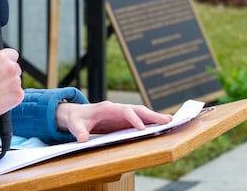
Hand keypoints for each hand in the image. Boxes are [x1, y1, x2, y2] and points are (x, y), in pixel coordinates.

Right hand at [0, 48, 23, 120]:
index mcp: (0, 57)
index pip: (13, 54)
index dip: (8, 61)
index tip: (6, 66)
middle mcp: (11, 67)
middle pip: (16, 68)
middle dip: (9, 74)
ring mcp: (16, 81)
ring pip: (17, 82)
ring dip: (10, 86)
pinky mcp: (19, 94)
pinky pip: (18, 94)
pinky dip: (11, 97)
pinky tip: (0, 99)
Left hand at [56, 101, 172, 141]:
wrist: (77, 114)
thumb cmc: (77, 119)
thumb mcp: (75, 125)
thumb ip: (78, 131)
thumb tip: (81, 139)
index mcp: (107, 108)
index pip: (123, 111)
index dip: (133, 119)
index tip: (141, 128)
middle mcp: (117, 109)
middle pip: (137, 109)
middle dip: (151, 115)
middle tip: (167, 120)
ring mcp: (122, 114)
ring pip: (141, 113)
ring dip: (155, 118)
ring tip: (170, 122)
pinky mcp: (125, 121)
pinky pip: (140, 120)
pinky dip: (151, 122)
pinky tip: (162, 126)